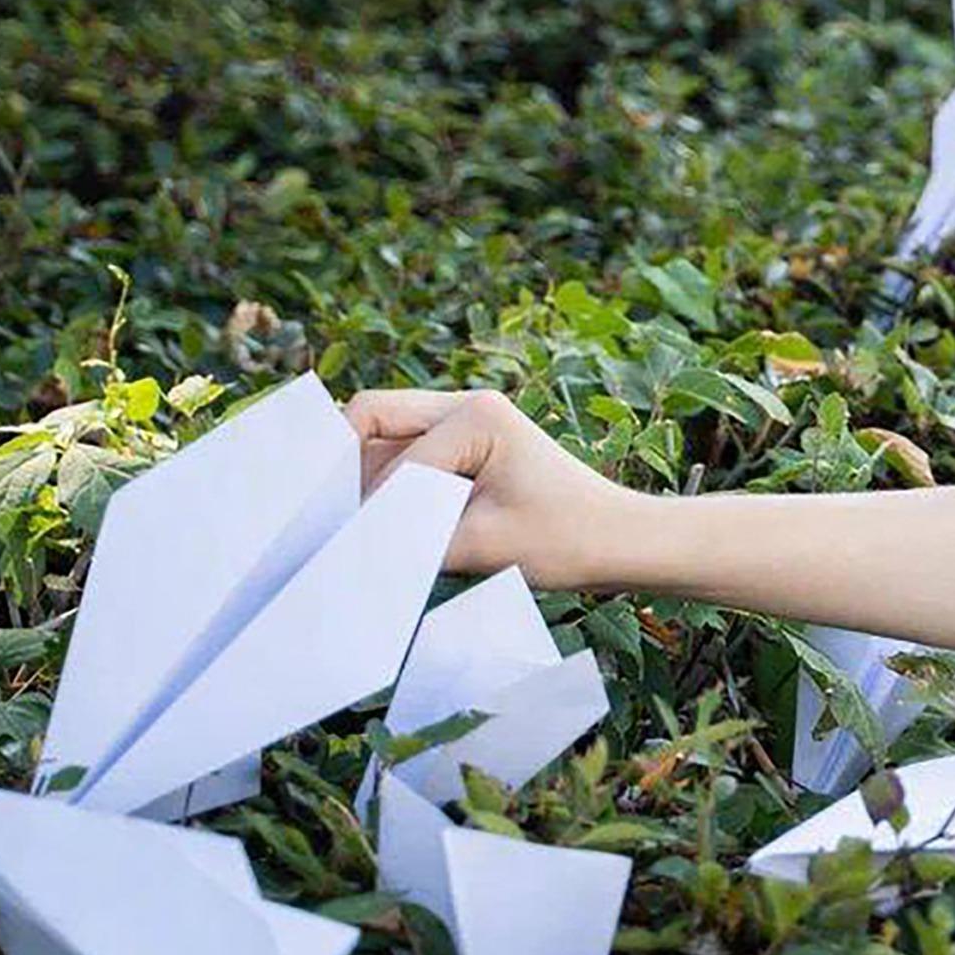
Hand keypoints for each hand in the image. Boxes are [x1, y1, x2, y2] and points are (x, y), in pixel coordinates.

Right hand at [344, 388, 647, 588]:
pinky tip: (392, 525)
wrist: (621, 542)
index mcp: (477, 413)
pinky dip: (392, 489)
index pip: (393, 459)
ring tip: (366, 531)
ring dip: (370, 482)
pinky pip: (406, 457)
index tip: (356, 550)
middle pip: (371, 422)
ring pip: (383, 441)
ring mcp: (465, 421)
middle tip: (334, 525)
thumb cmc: (568, 540)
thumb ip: (411, 542)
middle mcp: (467, 404)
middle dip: (349, 473)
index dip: (372, 507)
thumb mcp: (482, 546)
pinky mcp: (465, 446)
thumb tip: (349, 547)